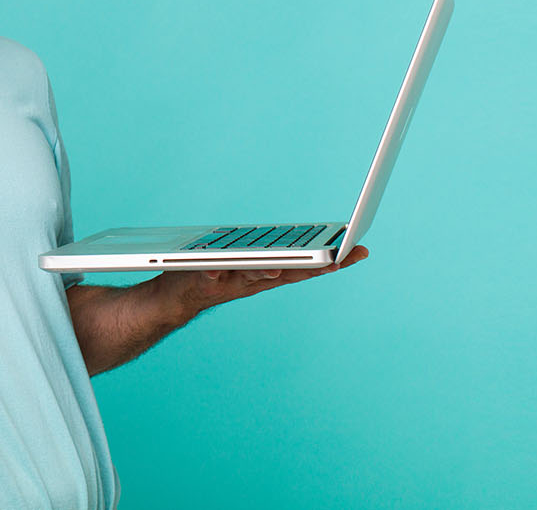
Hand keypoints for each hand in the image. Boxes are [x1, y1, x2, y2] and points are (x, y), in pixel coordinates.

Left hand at [153, 245, 369, 314]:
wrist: (176, 298)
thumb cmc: (216, 273)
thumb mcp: (248, 263)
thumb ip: (271, 255)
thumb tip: (298, 237)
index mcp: (268, 272)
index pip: (306, 266)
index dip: (333, 261)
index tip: (360, 251)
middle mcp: (254, 280)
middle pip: (287, 272)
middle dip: (310, 266)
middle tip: (333, 259)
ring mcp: (229, 283)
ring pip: (250, 276)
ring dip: (263, 270)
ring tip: (274, 265)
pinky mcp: (202, 283)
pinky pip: (207, 277)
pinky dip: (212, 273)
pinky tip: (213, 269)